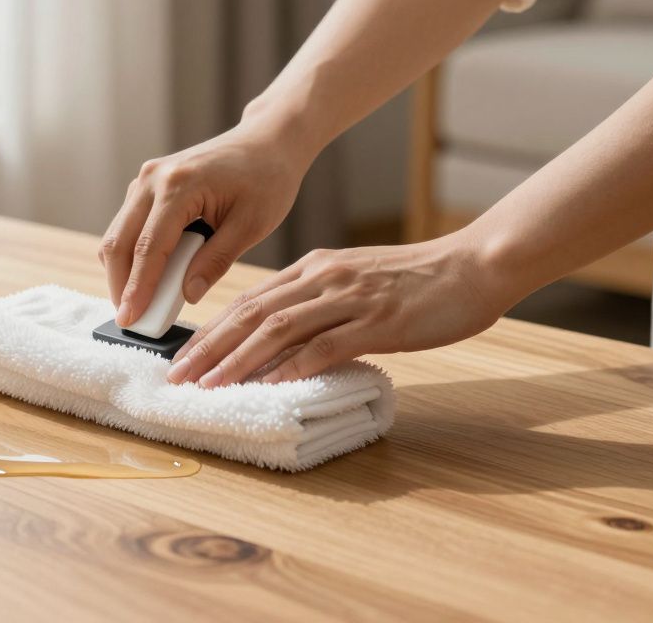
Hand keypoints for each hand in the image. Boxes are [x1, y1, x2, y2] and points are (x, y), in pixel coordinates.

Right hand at [100, 114, 315, 326]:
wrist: (268, 141)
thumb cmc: (267, 179)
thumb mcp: (251, 225)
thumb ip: (216, 261)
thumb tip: (187, 295)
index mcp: (180, 186)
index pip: (150, 248)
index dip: (137, 289)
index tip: (130, 320)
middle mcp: (153, 179)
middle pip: (119, 242)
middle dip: (120, 285)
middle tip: (129, 320)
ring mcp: (146, 179)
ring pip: (118, 234)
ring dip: (123, 271)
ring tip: (139, 303)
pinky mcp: (148, 185)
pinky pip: (129, 225)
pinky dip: (133, 254)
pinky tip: (148, 277)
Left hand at [166, 234, 512, 387]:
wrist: (473, 266)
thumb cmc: (418, 281)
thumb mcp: (355, 281)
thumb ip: (318, 303)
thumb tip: (282, 337)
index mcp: (314, 268)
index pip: (249, 300)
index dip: (211, 330)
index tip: (183, 358)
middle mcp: (323, 279)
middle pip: (251, 314)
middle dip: (209, 347)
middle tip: (178, 377)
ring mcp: (349, 299)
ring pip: (278, 330)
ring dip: (238, 361)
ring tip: (209, 386)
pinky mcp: (377, 321)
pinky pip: (325, 346)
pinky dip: (293, 367)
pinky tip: (269, 385)